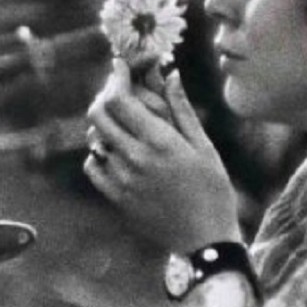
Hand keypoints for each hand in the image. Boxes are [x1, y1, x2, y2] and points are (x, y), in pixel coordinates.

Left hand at [84, 59, 239, 252]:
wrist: (205, 240)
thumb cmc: (213, 190)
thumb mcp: (204, 147)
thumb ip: (182, 109)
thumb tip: (170, 74)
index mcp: (160, 142)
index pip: (121, 99)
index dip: (117, 77)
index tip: (120, 66)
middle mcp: (135, 159)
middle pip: (99, 114)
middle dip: (105, 95)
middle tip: (118, 91)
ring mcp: (122, 180)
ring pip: (94, 139)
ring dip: (103, 124)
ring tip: (121, 122)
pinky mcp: (116, 198)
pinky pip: (93, 166)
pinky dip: (98, 153)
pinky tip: (115, 151)